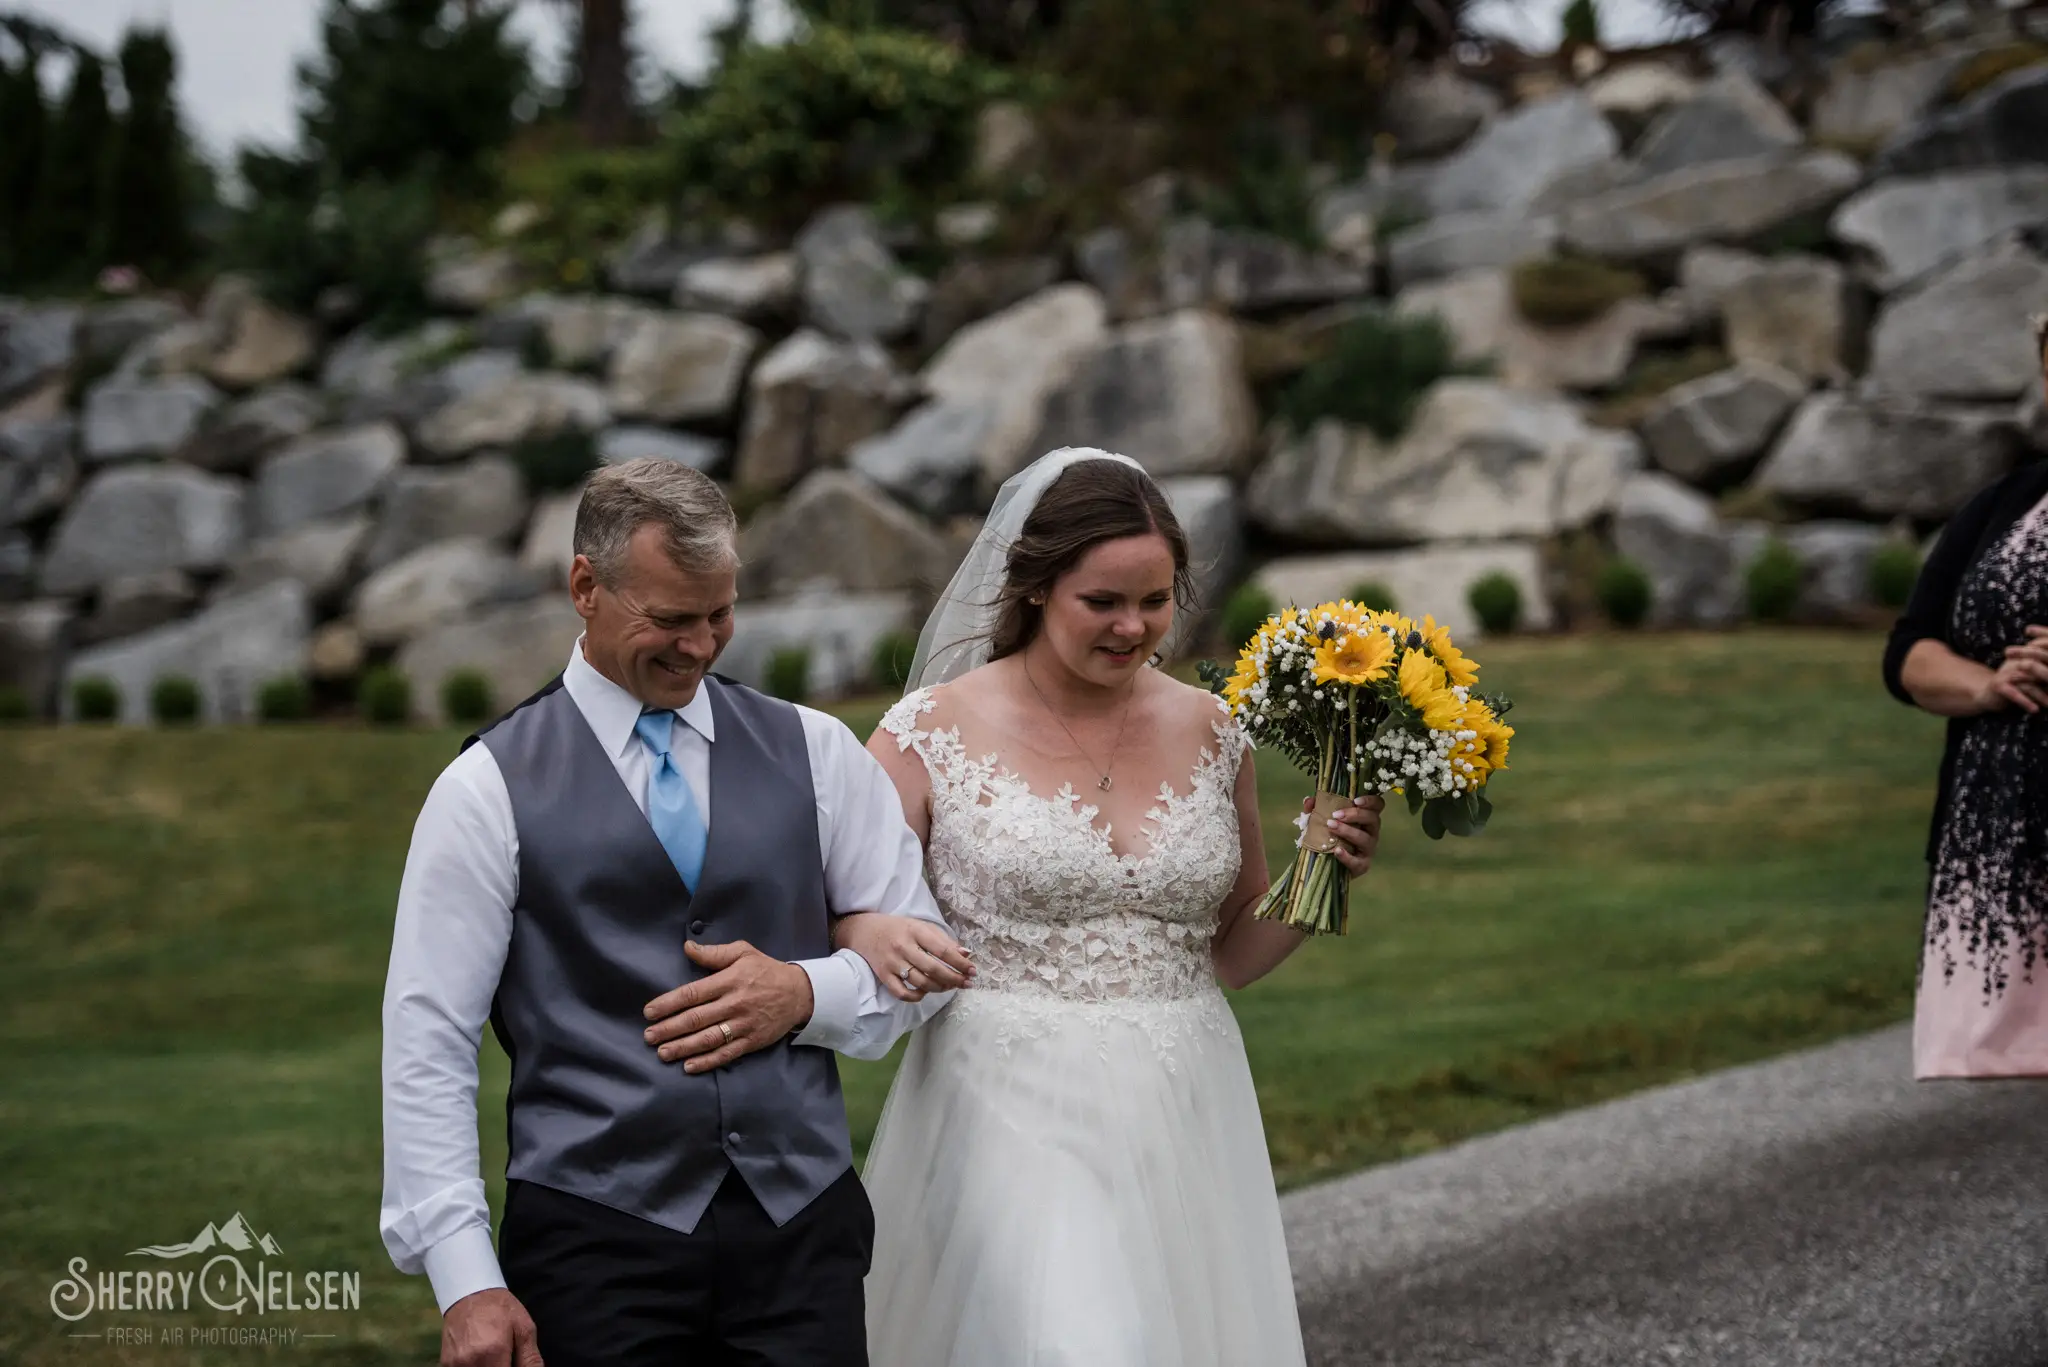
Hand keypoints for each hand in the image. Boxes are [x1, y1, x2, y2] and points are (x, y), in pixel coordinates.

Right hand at [441, 1288, 542, 1366]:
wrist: (469, 1293)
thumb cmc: (500, 1308)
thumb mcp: (524, 1327)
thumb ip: (530, 1358)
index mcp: (493, 1352)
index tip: (513, 1362)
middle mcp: (470, 1361)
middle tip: (506, 1357)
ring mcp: (455, 1364)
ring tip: (494, 1355)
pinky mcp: (446, 1363)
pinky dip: (475, 1366)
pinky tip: (481, 1356)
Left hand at [642, 940, 814, 1073]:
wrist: (800, 993)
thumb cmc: (766, 970)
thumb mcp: (743, 952)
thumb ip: (714, 953)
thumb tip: (687, 948)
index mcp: (729, 981)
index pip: (693, 993)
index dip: (668, 1003)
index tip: (649, 1012)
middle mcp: (734, 1004)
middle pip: (696, 1019)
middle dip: (669, 1028)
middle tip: (648, 1036)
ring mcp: (743, 1025)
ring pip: (708, 1039)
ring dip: (683, 1047)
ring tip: (663, 1053)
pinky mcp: (752, 1041)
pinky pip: (726, 1054)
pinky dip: (707, 1062)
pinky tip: (689, 1066)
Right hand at [835, 913, 973, 1001]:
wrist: (863, 930)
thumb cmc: (897, 928)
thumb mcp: (920, 926)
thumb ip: (943, 939)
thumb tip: (965, 954)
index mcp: (915, 931)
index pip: (943, 950)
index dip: (960, 963)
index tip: (973, 970)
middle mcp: (903, 947)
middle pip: (934, 969)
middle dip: (954, 978)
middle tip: (967, 983)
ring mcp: (892, 963)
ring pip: (921, 982)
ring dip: (940, 988)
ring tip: (950, 987)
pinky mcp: (884, 976)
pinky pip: (902, 993)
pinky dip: (917, 996)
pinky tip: (925, 993)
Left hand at [1305, 794, 1383, 876]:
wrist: (1327, 865)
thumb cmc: (1329, 836)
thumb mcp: (1321, 820)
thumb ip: (1316, 809)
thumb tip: (1308, 801)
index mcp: (1366, 818)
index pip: (1378, 805)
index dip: (1370, 801)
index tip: (1355, 800)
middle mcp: (1371, 832)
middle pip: (1373, 819)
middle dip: (1355, 814)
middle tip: (1336, 814)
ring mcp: (1368, 849)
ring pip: (1365, 839)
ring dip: (1348, 831)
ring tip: (1331, 826)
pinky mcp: (1362, 865)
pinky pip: (1358, 861)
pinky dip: (1347, 856)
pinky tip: (1336, 851)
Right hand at [1980, 631, 2047, 712]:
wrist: (1986, 694)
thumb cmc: (2015, 686)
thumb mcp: (2032, 677)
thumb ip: (2043, 674)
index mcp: (2027, 656)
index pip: (2044, 656)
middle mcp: (2017, 661)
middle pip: (2040, 670)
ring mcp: (2007, 672)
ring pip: (2030, 683)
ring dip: (2043, 696)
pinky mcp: (1999, 685)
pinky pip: (2015, 693)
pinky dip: (2025, 702)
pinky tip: (2035, 710)